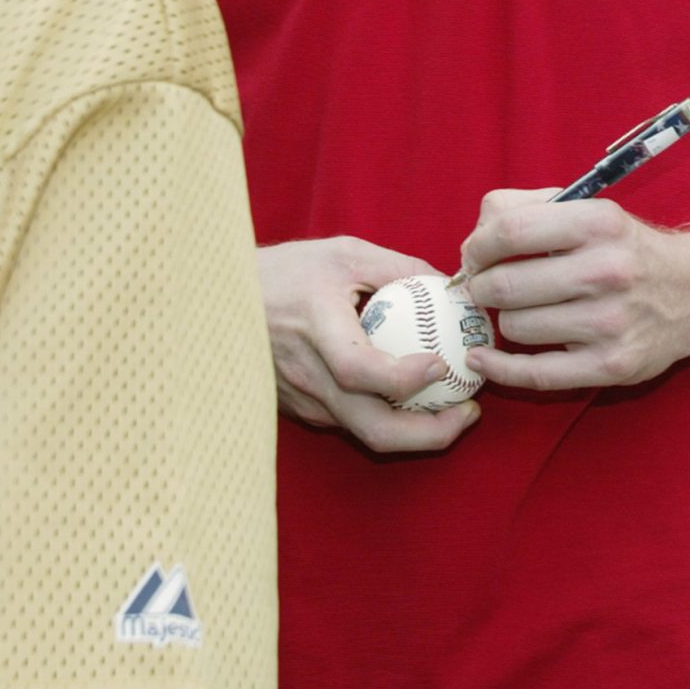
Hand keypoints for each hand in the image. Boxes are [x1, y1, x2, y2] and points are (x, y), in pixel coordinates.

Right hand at [256, 238, 478, 453]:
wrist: (220, 301)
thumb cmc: (287, 270)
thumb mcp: (344, 254)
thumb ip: (398, 268)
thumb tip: (451, 287)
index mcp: (315, 326)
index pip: (359, 369)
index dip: (405, 379)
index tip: (441, 364)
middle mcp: (306, 373)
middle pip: (370, 428)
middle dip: (429, 435)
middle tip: (469, 412)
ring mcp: (301, 400)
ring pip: (364, 433)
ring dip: (415, 431)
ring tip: (454, 407)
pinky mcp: (300, 412)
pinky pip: (350, 423)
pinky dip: (387, 420)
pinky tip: (413, 401)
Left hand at [458, 187, 689, 392]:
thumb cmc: (626, 250)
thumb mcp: (589, 210)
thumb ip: (525, 209)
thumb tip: (472, 244)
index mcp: (599, 222)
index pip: (510, 231)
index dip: (477, 247)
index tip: (473, 257)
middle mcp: (608, 270)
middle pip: (506, 285)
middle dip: (482, 287)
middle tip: (487, 288)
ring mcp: (611, 323)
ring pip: (515, 327)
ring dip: (504, 321)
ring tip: (520, 312)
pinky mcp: (612, 365)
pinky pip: (535, 374)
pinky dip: (499, 369)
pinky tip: (482, 359)